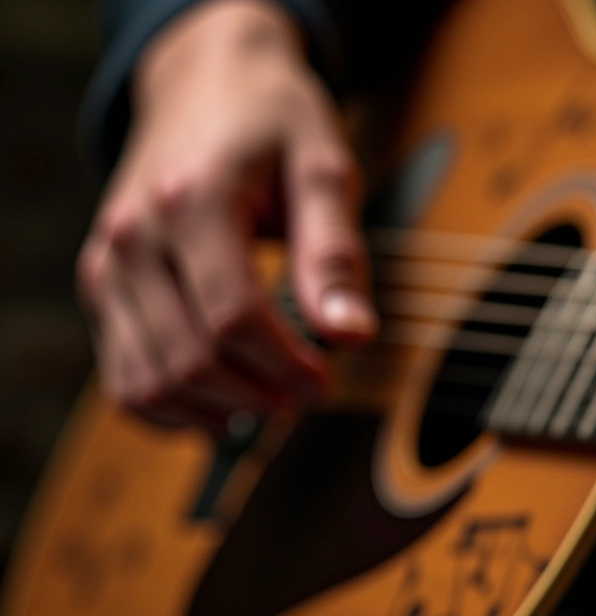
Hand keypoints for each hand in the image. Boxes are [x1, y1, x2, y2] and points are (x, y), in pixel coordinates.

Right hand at [76, 0, 376, 432]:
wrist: (205, 83)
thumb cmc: (273, 123)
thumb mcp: (324, 168)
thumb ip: (335, 254)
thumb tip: (352, 336)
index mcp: (194, 199)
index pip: (232, 317)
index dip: (285, 366)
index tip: (327, 381)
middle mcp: (135, 235)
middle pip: (188, 357)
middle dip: (257, 393)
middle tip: (306, 393)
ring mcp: (109, 264)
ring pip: (149, 380)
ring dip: (216, 410)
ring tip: (270, 402)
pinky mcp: (102, 285)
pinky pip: (124, 377)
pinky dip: (173, 407)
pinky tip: (225, 406)